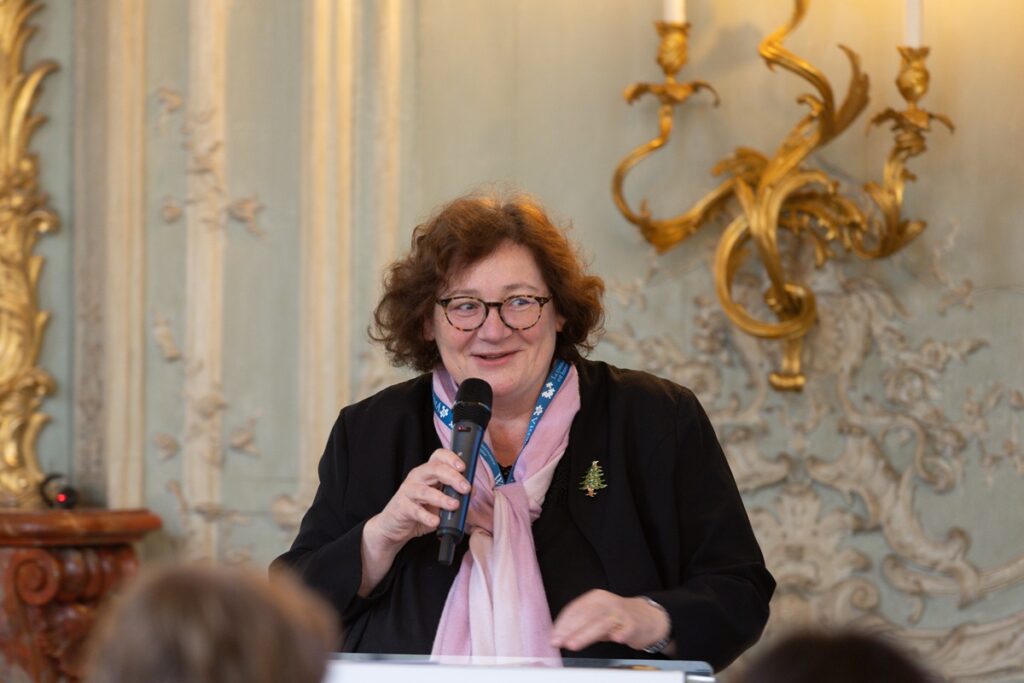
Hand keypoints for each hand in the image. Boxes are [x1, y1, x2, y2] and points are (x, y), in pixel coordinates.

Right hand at [364, 448, 471, 551]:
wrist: (394, 525)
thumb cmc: (420, 509)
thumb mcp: (439, 499)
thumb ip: (454, 494)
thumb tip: (474, 491)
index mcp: (428, 471)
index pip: (439, 456)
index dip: (452, 458)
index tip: (464, 467)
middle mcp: (418, 477)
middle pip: (435, 469)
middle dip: (453, 477)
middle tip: (466, 488)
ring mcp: (408, 491)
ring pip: (425, 490)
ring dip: (442, 498)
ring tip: (454, 505)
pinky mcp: (402, 507)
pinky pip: (415, 510)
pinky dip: (427, 516)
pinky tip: (436, 521)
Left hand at [550, 589, 669, 652]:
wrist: (648, 617)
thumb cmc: (618, 617)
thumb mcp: (597, 617)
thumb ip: (581, 625)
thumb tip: (560, 636)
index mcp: (595, 598)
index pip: (575, 609)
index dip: (562, 623)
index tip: (553, 636)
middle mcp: (607, 603)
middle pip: (586, 615)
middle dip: (570, 630)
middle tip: (559, 641)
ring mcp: (621, 612)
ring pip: (602, 623)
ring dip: (586, 634)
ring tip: (574, 644)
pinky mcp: (634, 623)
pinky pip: (627, 628)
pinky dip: (621, 633)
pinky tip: (616, 639)